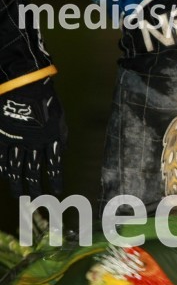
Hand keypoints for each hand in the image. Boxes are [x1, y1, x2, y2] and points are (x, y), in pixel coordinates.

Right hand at [0, 77, 66, 196]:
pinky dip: (2, 166)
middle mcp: (34, 142)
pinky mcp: (2, 134)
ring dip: (17, 182)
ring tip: (18, 194)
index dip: (55, 179)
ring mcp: (17, 139)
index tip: (57, 191)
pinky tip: (4, 175)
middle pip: (34, 170)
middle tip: (35, 200)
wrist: (24, 85)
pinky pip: (2, 155)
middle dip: (35, 187)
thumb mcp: (59, 119)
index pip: (54, 165)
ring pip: (16, 166)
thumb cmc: (45, 100)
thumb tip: (61, 152)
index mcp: (52, 138)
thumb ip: (59, 137)